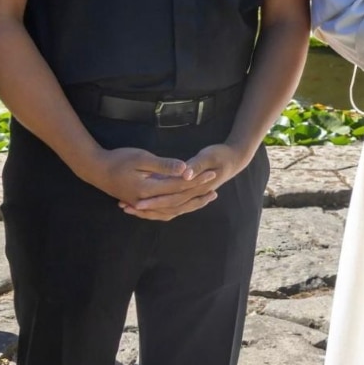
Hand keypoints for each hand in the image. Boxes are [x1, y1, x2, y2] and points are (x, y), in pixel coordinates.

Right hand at [84, 147, 218, 220]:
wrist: (95, 169)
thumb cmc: (118, 159)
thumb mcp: (141, 158)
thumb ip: (163, 165)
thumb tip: (185, 169)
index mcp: (149, 189)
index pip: (179, 187)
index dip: (196, 181)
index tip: (212, 173)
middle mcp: (147, 201)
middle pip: (178, 200)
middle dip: (197, 194)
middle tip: (215, 189)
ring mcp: (142, 204)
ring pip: (171, 210)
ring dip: (189, 205)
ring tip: (205, 199)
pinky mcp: (140, 203)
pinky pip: (161, 212)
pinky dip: (175, 210)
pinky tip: (183, 206)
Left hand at [119, 142, 251, 220]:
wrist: (236, 157)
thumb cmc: (222, 154)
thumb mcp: (209, 155)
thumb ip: (195, 165)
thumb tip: (184, 174)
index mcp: (198, 187)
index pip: (174, 198)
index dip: (155, 200)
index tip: (138, 201)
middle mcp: (194, 195)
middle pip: (169, 207)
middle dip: (148, 208)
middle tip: (127, 207)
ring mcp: (192, 195)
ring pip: (170, 209)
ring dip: (151, 210)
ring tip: (130, 208)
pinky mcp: (189, 191)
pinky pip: (172, 204)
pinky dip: (158, 205)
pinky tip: (144, 202)